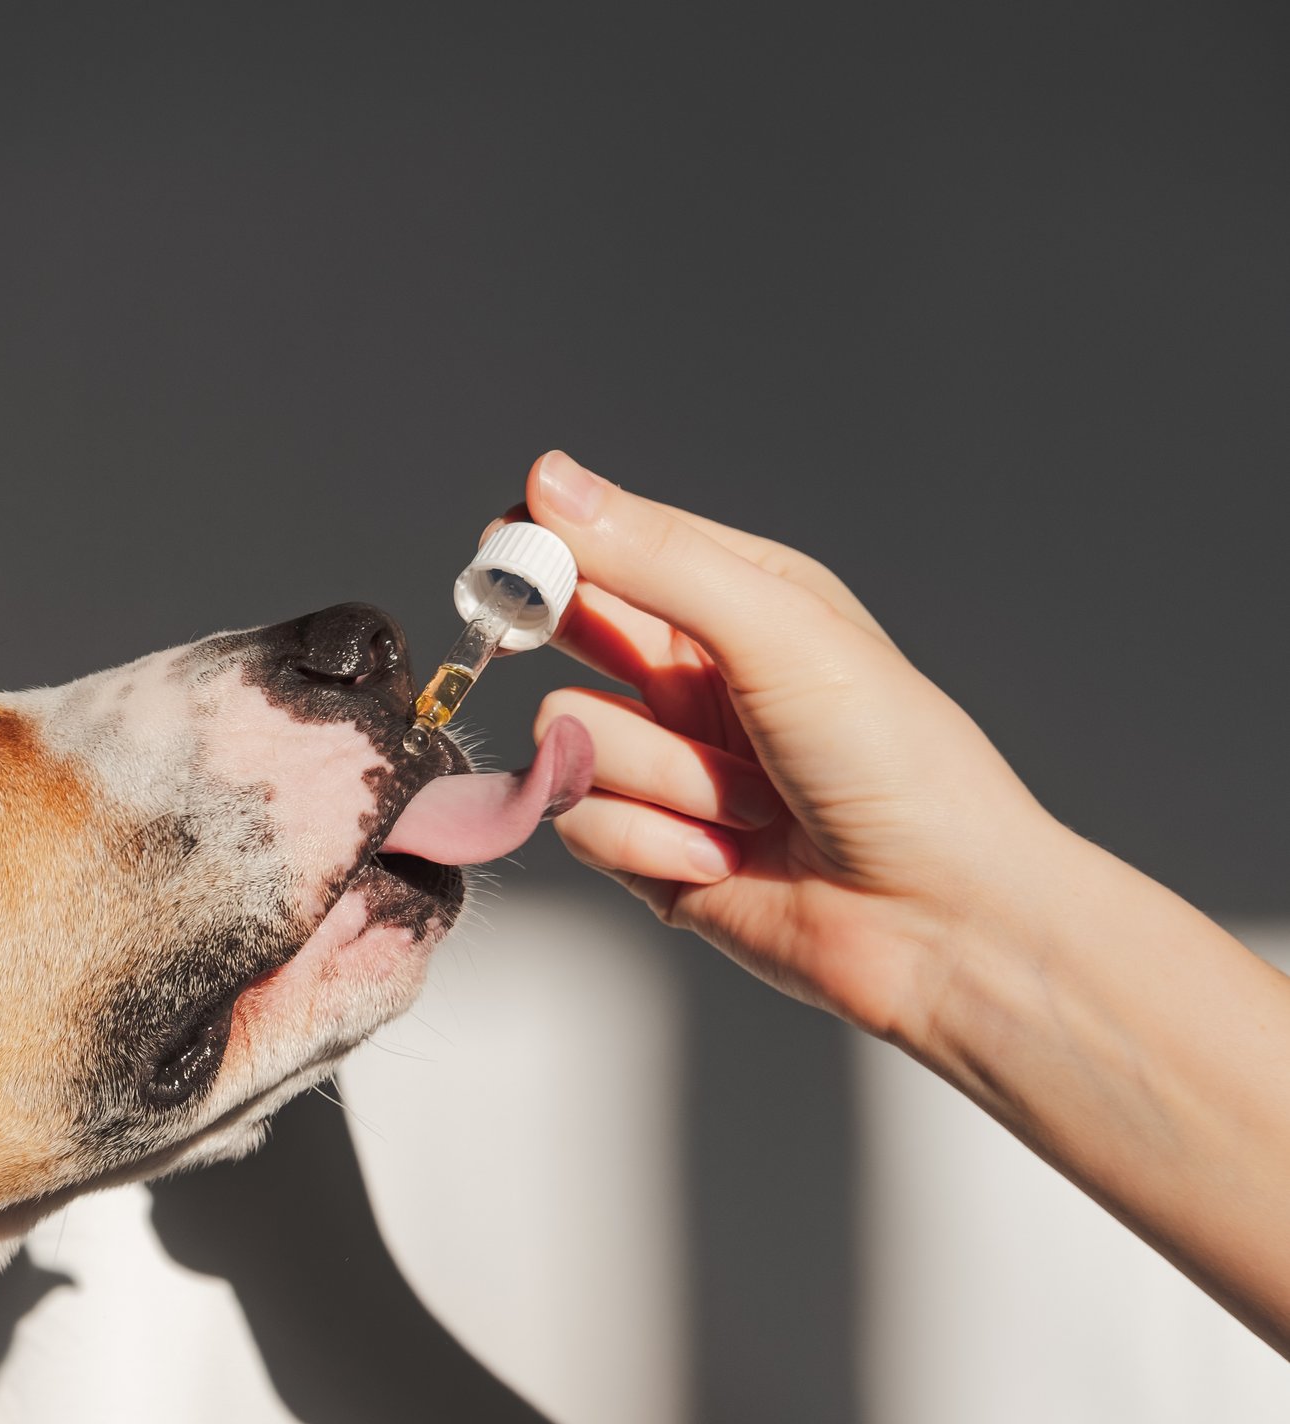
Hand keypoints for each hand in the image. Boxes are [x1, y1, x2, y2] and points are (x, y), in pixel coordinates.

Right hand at [521, 451, 1068, 1045]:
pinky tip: (726, 858)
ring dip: (654, 775)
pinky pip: (578, 823)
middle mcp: (691, 674)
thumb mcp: (779, 632)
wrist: (941, 923)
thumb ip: (657, 560)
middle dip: (567, 659)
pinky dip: (649, 843)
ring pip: (567, 736)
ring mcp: (664, 761)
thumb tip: (550, 480)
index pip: (604, 541)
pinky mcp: (644, 846)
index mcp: (736, 597)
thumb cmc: (900, 765)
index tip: (502, 559)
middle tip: (574, 655)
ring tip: (744, 804)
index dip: (542, 548)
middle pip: (560, 633)